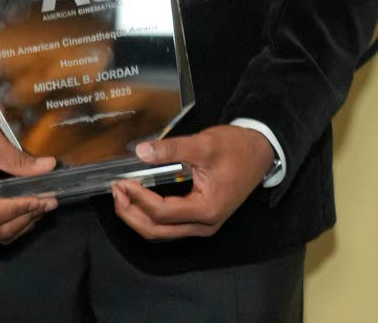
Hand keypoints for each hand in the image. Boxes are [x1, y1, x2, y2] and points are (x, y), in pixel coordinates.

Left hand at [112, 125, 274, 240]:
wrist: (262, 151)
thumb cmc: (236, 148)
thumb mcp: (203, 144)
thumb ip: (172, 150)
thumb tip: (141, 151)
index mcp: (205, 210)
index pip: (161, 212)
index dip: (138, 198)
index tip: (122, 181)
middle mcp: (204, 225)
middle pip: (157, 231)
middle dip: (131, 214)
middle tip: (116, 191)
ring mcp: (204, 224)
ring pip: (163, 232)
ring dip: (139, 216)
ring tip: (123, 195)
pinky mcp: (203, 217)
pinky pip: (171, 225)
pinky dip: (152, 214)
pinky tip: (141, 197)